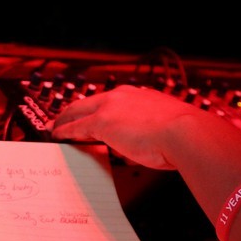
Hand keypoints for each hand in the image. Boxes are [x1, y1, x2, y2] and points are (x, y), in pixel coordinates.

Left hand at [50, 85, 201, 169]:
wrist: (187, 133)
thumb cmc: (184, 136)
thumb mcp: (164, 128)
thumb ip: (149, 131)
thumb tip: (142, 145)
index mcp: (140, 96)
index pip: (109, 101)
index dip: (95, 108)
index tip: (88, 114)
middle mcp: (123, 96)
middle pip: (88, 102)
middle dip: (71, 111)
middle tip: (59, 119)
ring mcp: (111, 107)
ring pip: (78, 112)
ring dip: (64, 121)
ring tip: (54, 129)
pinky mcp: (102, 122)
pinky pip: (75, 127)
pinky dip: (63, 131)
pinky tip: (56, 136)